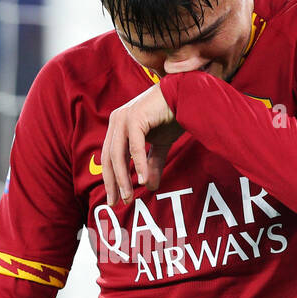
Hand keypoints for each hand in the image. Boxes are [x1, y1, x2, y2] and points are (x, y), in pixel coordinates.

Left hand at [102, 83, 183, 201]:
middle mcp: (117, 120)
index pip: (109, 157)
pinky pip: (135, 146)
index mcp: (118, 126)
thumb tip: (148, 186)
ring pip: (119, 154)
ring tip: (129, 196)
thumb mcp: (160, 145)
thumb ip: (152, 164)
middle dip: (114, 182)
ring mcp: (124, 117)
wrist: (187, 95)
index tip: (116, 199)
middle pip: (110, 158)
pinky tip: (142, 180)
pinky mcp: (136, 116)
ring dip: (123, 178)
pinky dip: (138, 164)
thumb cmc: (172, 115)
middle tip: (120, 202)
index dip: (111, 180)